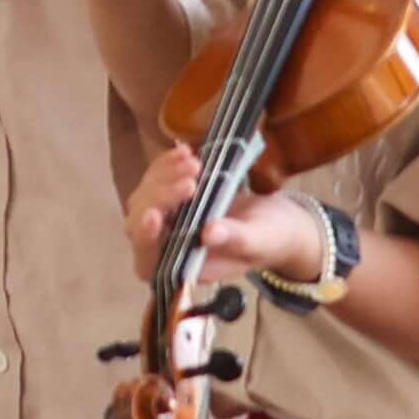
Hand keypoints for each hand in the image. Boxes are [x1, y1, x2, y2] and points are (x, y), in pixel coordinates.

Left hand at [125, 138, 319, 288]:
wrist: (277, 221)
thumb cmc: (271, 238)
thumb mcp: (259, 240)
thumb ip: (235, 239)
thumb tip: (208, 234)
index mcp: (185, 267)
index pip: (148, 261)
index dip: (145, 240)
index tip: (155, 215)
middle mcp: (169, 246)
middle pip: (140, 223)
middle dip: (160, 197)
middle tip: (192, 179)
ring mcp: (169, 220)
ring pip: (145, 197)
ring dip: (164, 176)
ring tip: (194, 161)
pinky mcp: (174, 197)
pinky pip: (157, 180)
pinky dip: (166, 164)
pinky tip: (184, 151)